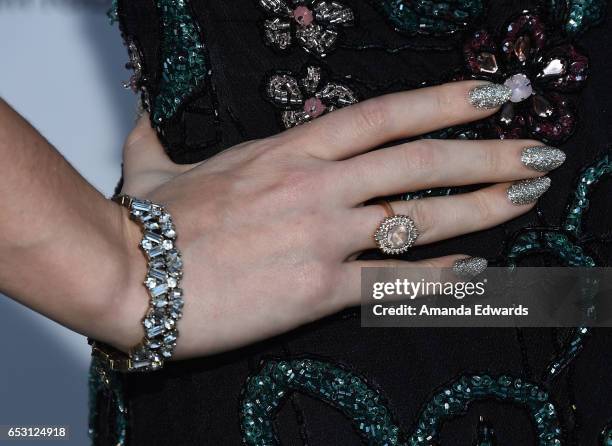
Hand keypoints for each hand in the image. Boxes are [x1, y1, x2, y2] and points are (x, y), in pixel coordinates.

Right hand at [107, 81, 562, 358]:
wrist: (131, 277)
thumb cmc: (150, 223)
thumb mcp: (156, 165)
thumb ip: (157, 138)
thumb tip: (139, 118)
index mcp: (288, 152)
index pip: (384, 116)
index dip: (444, 101)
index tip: (491, 94)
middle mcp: (317, 187)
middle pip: (420, 163)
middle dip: (487, 154)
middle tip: (537, 152)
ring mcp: (323, 237)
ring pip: (420, 218)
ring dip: (481, 207)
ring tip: (525, 198)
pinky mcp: (319, 289)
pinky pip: (395, 282)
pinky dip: (441, 277)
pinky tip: (476, 271)